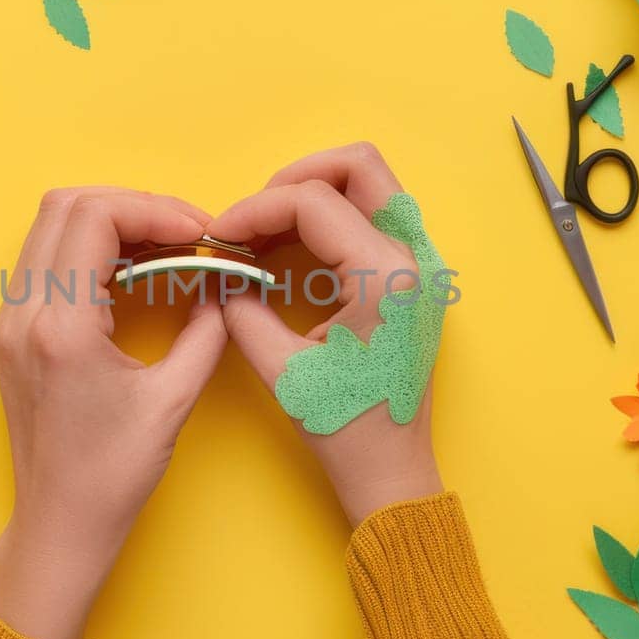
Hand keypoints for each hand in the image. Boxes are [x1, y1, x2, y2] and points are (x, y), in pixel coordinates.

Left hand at [0, 187, 228, 638]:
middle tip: (183, 234)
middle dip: (131, 205)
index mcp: (61, 328)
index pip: (94, 218)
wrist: (59, 524)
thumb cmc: (114, 475)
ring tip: (163, 248)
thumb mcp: (173, 400)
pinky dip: (88, 250)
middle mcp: (22, 315)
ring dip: (107, 222)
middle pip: (64, 206)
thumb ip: (205, 331)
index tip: (199, 234)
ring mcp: (8, 323)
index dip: (154, 209)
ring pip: (48, 227)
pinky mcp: (9, 335)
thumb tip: (225, 285)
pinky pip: (44, 262)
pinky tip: (132, 273)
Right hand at [210, 144, 443, 526]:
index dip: (255, 209)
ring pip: (370, 186)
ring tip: (263, 234)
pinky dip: (328, 221)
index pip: (313, 202)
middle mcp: (413, 260)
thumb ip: (242, 309)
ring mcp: (420, 267)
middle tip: (252, 217)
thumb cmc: (345, 429)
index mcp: (385, 276)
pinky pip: (372, 220)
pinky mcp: (412, 281)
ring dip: (312, 196)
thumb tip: (218, 274)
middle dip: (294, 178)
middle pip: (358, 166)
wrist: (391, 472)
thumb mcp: (282, 369)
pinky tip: (288, 254)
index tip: (218, 236)